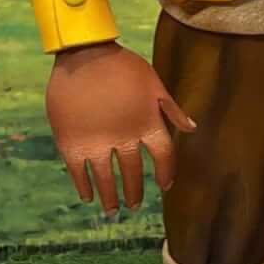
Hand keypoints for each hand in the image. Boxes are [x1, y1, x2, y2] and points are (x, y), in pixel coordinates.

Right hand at [45, 41, 194, 212]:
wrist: (83, 54)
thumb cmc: (121, 65)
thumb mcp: (154, 83)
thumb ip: (171, 109)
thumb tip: (192, 128)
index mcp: (147, 124)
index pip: (164, 158)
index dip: (166, 173)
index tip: (165, 186)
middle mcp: (124, 139)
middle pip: (133, 173)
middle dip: (135, 192)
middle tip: (135, 204)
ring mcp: (96, 143)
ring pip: (106, 180)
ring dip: (111, 198)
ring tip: (112, 210)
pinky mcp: (71, 143)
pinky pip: (79, 173)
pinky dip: (84, 187)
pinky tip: (88, 197)